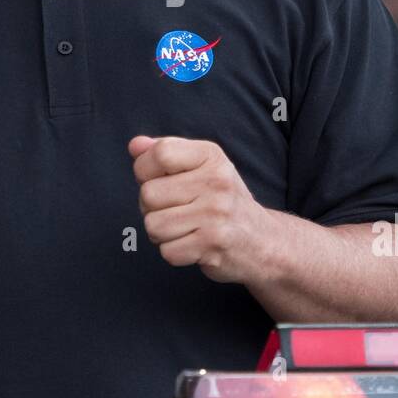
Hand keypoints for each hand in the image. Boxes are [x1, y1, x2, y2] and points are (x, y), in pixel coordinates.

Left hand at [127, 135, 268, 283]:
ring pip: (153, 225)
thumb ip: (166, 152)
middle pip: (148, 193)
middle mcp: (216, 181)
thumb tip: (135, 146)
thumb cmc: (222, 201)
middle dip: (151, 207)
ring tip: (183, 227)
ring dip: (161, 232)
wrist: (262, 241)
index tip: (159, 179)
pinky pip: (167, 251)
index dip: (145, 169)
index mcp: (211, 156)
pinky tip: (192, 243)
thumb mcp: (200, 167)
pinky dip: (174, 251)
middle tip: (175, 210)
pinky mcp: (213, 244)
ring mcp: (216, 214)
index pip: (160, 153)